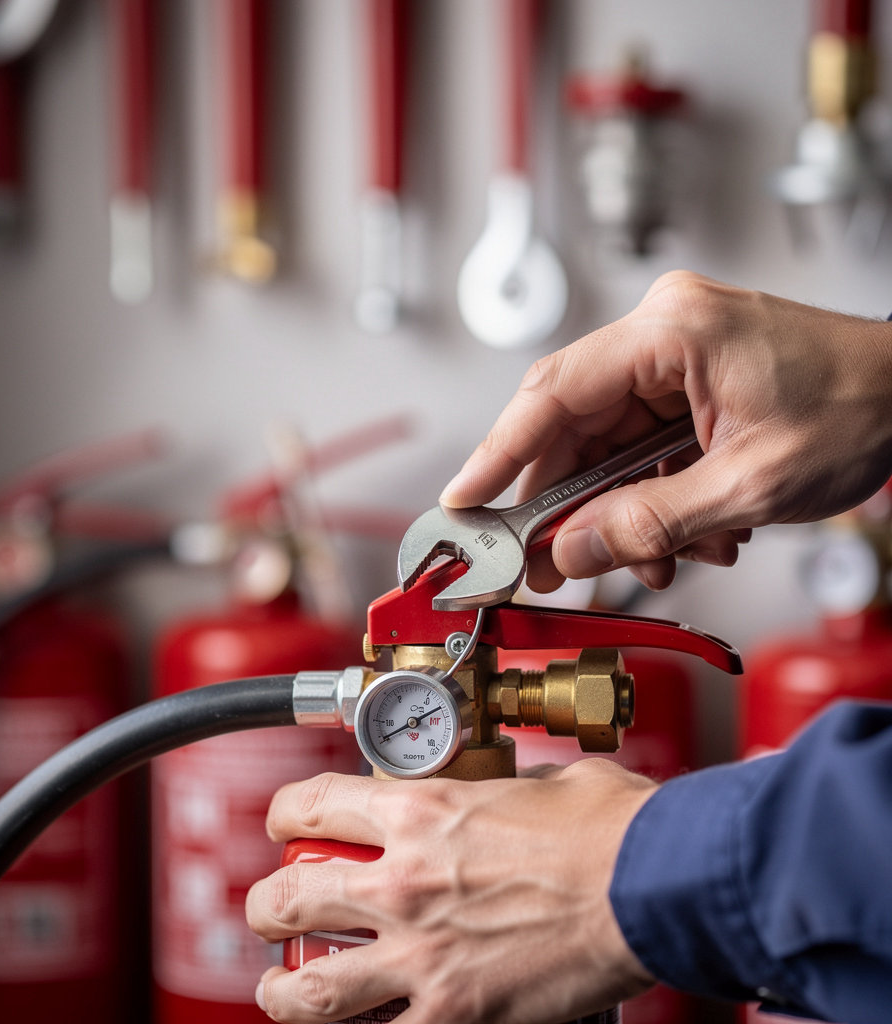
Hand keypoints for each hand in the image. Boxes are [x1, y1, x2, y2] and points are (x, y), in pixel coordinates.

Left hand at [246, 761, 657, 1023]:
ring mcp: (423, 954)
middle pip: (288, 897)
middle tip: (270, 910)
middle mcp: (404, 881)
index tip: (287, 822)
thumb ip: (499, 789)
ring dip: (283, 990)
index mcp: (419, 812)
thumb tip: (505, 792)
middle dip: (266, 906)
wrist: (651, 881)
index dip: (285, 812)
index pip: (310, 804)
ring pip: (311, 988)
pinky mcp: (457, 1013)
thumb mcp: (536, 782)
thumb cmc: (605, 825)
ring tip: (278, 989)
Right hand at [440, 271, 891, 591]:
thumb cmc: (863, 408)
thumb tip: (572, 549)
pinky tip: (682, 533)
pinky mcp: (686, 382)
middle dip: (562, 502)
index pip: (554, 393)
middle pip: (572, 424)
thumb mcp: (750, 484)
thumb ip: (651, 521)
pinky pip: (638, 446)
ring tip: (648, 557)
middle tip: (541, 561)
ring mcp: (674, 355)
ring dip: (617, 510)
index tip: (465, 500)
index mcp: (673, 331)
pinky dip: (648, 497)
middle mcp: (663, 332)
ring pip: (604, 445)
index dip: (499, 453)